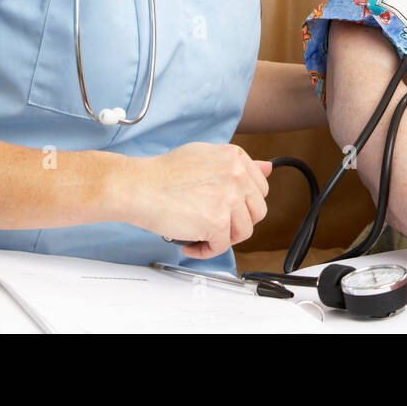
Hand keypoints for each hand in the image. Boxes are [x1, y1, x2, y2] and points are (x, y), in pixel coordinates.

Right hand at [128, 143, 271, 259]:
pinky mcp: (216, 222)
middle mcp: (236, 175)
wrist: (138, 186)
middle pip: (257, 211)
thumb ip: (238, 164)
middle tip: (216, 224)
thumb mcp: (205, 155)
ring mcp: (228, 198)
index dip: (244, 202)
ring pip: (243, 231)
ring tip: (203, 234)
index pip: (260, 187)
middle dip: (237, 221)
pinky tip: (191, 243)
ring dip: (223, 238)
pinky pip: (222, 246)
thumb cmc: (163, 173)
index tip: (230, 208)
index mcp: (235, 157)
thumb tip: (268, 168)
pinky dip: (206, 251)